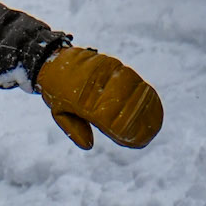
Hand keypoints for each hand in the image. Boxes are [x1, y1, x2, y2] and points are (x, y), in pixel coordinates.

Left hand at [36, 45, 162, 150]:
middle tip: (148, 135)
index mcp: (80, 98)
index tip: (136, 142)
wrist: (53, 59)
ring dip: (144, 107)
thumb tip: (89, 145)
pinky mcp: (112, 63)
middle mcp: (95, 82)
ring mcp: (105, 70)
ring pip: (132, 89)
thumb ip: (74, 130)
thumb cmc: (57, 92)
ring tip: (152, 123)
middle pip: (124, 103)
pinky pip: (132, 77)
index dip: (125, 131)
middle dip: (138, 121)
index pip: (108, 118)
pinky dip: (144, 92)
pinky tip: (151, 104)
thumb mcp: (60, 113)